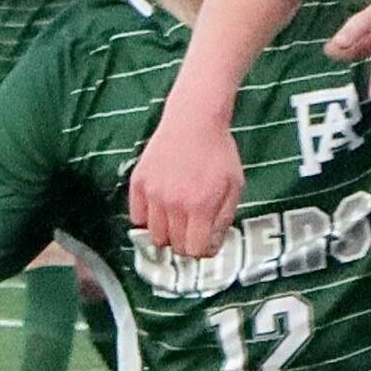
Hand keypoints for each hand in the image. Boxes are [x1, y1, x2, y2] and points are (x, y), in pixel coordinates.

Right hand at [129, 114, 242, 259]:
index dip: (203, 250)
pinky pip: (136, 217)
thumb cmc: (218, 153)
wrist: (194, 120)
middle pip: (175, 246)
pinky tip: (160, 208)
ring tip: (177, 219)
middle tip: (193, 229)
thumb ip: (224, 220)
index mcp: (201, 207)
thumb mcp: (234, 187)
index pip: (195, 250)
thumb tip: (211, 247)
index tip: (205, 242)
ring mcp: (154, 193)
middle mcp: (175, 204)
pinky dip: (147, 218)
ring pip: (154, 236)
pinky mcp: (139, 182)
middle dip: (186, 243)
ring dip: (167, 233)